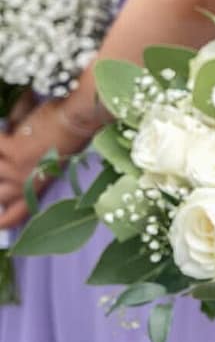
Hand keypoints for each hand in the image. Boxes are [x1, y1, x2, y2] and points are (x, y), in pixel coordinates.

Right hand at [0, 100, 84, 228]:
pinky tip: (6, 131)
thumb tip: (13, 157)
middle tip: (6, 172)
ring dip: (0, 161)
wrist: (80, 121)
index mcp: (39, 186)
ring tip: (9, 154)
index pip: (18, 212)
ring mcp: (19, 168)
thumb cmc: (71, 136)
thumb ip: (33, 169)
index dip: (5, 220)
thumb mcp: (53, 161)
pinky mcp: (14, 149)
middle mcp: (27, 182)